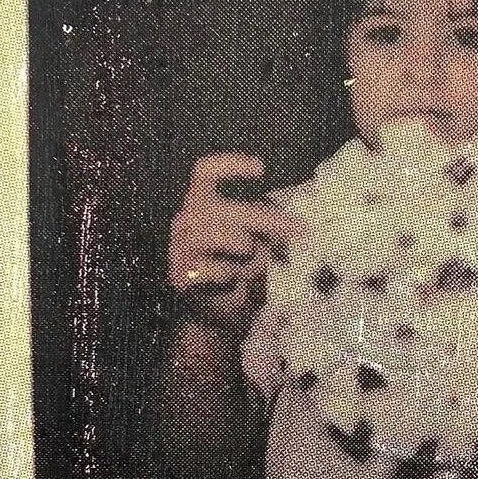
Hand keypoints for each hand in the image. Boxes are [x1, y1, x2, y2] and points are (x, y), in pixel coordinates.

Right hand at [168, 153, 304, 337]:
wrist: (219, 314)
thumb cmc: (238, 269)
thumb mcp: (256, 240)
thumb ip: (268, 226)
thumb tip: (299, 221)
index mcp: (200, 205)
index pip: (204, 172)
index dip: (229, 164)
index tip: (260, 169)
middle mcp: (185, 222)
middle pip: (217, 206)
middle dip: (262, 217)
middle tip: (298, 228)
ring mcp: (178, 249)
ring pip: (212, 234)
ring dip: (243, 246)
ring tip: (254, 260)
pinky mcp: (180, 275)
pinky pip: (208, 267)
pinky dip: (229, 272)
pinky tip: (234, 279)